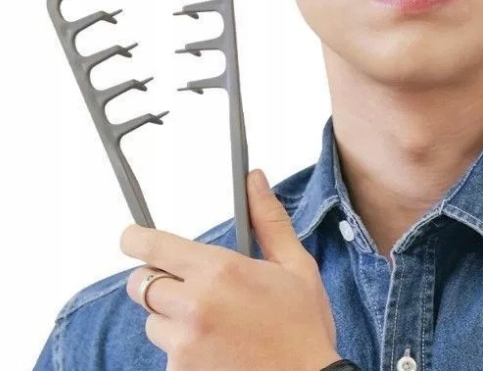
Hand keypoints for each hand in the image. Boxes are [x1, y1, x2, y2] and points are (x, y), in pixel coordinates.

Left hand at [120, 169, 341, 370]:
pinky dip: (184, 351)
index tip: (131, 237)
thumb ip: (268, 219)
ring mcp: (183, 346)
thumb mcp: (295, 265)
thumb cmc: (302, 327)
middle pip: (142, 285)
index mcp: (220, 271)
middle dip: (157, 280)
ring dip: (172, 319)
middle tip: (187, 285)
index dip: (136, 239)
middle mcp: (194, 306)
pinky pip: (167, 356)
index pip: (154, 247)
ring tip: (213, 325)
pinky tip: (217, 351)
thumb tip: (254, 179)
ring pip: (154, 322)